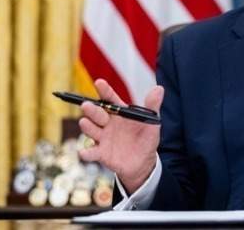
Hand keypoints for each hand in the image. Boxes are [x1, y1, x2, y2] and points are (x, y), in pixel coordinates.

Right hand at [78, 79, 163, 193]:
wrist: (143, 162)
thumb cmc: (146, 138)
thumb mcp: (151, 122)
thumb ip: (152, 105)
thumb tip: (159, 88)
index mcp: (119, 113)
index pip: (109, 99)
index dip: (104, 90)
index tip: (99, 82)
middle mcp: (107, 123)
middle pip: (97, 113)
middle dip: (91, 109)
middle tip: (87, 105)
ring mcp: (102, 138)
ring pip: (91, 129)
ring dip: (87, 126)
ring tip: (85, 122)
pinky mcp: (100, 153)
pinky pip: (91, 152)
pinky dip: (86, 153)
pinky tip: (84, 152)